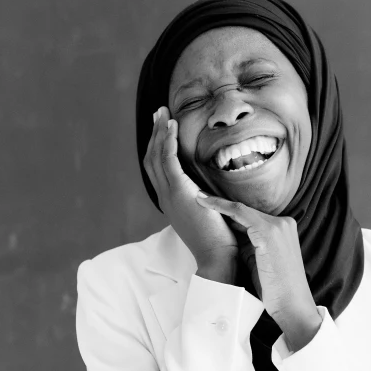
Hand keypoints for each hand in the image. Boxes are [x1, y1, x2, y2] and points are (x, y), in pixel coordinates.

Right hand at [143, 107, 238, 271]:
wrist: (217, 257)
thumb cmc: (219, 240)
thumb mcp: (207, 214)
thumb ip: (204, 199)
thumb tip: (210, 189)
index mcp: (170, 202)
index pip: (157, 169)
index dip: (158, 147)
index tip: (162, 128)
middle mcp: (165, 197)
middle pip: (152, 159)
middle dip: (154, 134)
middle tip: (158, 113)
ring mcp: (169, 195)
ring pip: (156, 156)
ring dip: (159, 132)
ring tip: (163, 113)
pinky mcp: (179, 193)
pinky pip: (168, 161)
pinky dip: (167, 141)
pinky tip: (171, 127)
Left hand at [196, 192, 321, 348]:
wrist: (292, 305)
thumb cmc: (275, 288)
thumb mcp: (259, 260)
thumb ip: (248, 244)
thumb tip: (229, 233)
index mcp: (283, 229)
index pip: (252, 215)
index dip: (229, 210)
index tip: (210, 203)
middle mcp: (283, 222)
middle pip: (246, 211)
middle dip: (221, 206)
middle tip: (199, 197)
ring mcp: (278, 226)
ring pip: (241, 209)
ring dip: (217, 203)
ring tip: (198, 198)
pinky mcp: (269, 232)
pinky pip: (239, 213)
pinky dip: (221, 206)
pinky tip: (205, 202)